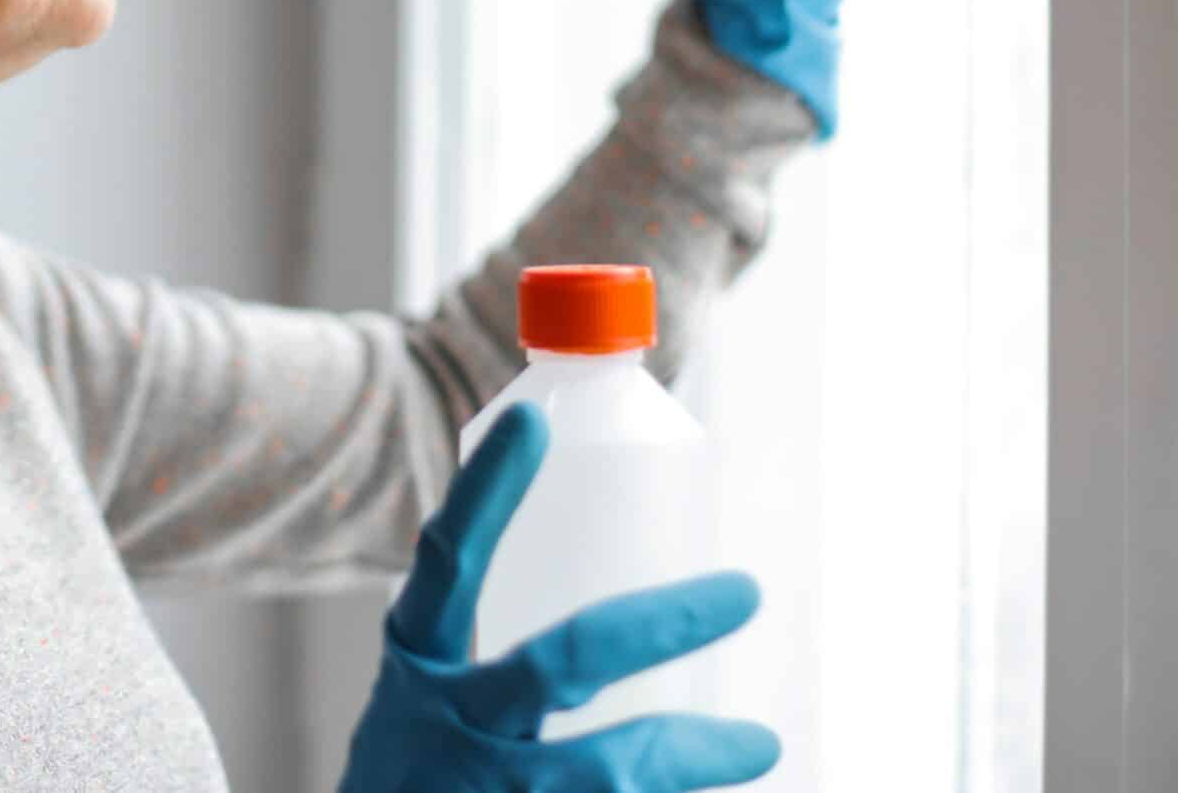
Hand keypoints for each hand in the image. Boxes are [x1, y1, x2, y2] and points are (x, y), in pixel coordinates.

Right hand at [337, 403, 779, 791]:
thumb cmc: (418, 781)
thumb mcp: (426, 706)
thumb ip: (496, 665)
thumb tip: (623, 617)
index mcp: (418, 665)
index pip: (447, 563)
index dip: (485, 491)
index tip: (531, 420)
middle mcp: (449, 725)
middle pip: (562, 661)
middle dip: (661, 623)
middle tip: (743, 591)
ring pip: (607, 769)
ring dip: (691, 754)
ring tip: (759, 741)